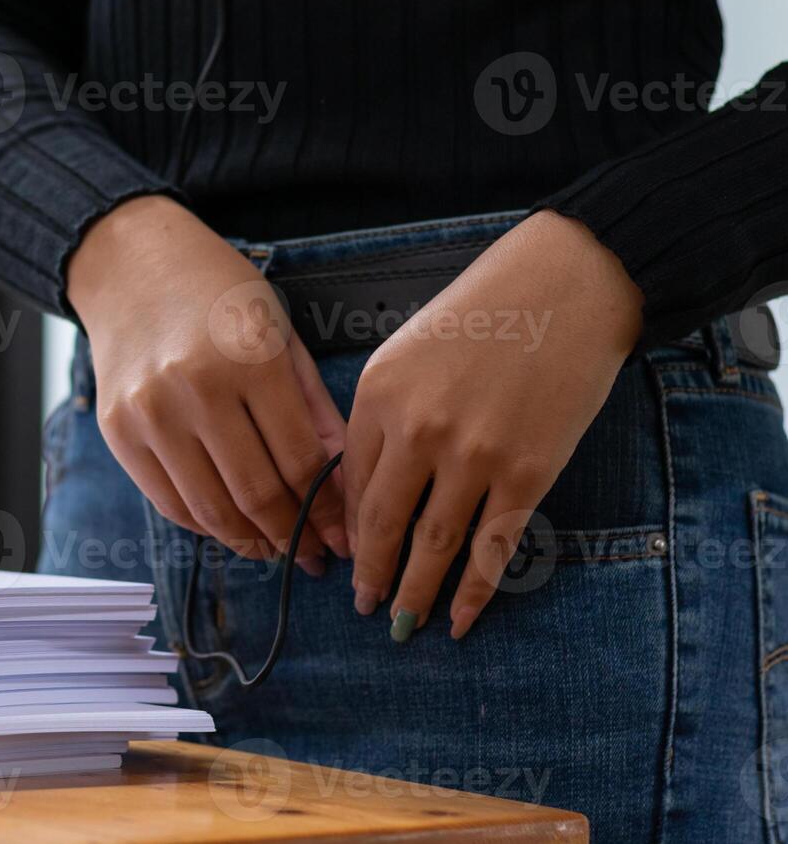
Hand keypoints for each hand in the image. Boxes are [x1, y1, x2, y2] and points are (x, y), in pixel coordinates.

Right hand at [68, 196, 347, 568]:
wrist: (130, 265)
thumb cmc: (218, 294)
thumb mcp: (281, 335)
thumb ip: (314, 410)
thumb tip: (344, 486)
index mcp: (250, 358)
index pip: (299, 460)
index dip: (328, 511)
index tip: (345, 538)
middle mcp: (195, 388)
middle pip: (255, 493)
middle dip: (293, 535)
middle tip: (315, 555)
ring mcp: (150, 412)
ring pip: (210, 508)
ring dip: (250, 541)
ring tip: (276, 547)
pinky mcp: (117, 430)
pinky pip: (168, 501)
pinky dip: (204, 525)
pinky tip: (232, 527)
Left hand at [344, 210, 643, 639]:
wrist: (566, 285)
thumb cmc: (482, 312)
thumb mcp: (405, 352)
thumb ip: (381, 415)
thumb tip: (366, 488)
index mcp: (377, 395)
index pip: (350, 483)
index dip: (346, 530)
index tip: (343, 559)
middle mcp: (418, 430)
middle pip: (382, 524)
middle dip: (370, 574)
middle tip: (362, 606)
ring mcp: (474, 456)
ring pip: (434, 546)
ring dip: (415, 593)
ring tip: (402, 623)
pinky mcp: (528, 472)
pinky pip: (492, 547)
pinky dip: (473, 592)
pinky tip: (459, 620)